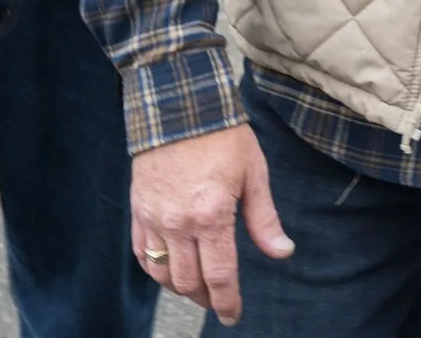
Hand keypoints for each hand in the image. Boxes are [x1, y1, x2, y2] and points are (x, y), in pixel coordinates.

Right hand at [131, 125, 292, 324]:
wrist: (179, 105)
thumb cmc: (222, 136)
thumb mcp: (254, 173)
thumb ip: (264, 219)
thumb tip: (282, 251)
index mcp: (212, 215)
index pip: (220, 275)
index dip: (228, 302)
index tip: (232, 315)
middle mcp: (179, 223)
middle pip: (189, 281)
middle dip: (205, 298)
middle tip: (217, 301)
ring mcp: (155, 218)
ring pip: (162, 273)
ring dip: (180, 288)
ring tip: (196, 288)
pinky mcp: (138, 210)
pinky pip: (142, 253)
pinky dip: (155, 269)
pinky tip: (168, 270)